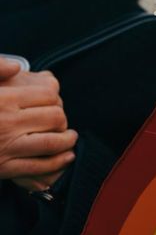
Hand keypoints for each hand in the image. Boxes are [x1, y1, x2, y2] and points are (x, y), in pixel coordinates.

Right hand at [0, 61, 76, 182]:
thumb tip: (17, 67)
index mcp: (2, 100)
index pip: (47, 94)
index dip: (55, 96)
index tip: (54, 99)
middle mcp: (7, 123)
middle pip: (54, 117)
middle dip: (62, 117)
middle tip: (62, 118)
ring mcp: (7, 147)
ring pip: (52, 142)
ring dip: (67, 139)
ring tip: (70, 137)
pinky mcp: (5, 168)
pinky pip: (40, 166)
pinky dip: (58, 161)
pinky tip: (65, 156)